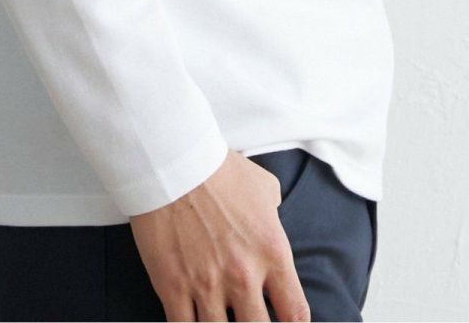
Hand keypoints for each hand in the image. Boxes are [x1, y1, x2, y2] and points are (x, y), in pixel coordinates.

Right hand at [128, 148, 310, 321]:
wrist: (174, 161)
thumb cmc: (220, 170)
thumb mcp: (264, 187)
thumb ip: (274, 212)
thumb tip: (273, 219)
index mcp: (271, 252)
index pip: (295, 312)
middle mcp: (243, 275)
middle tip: (247, 315)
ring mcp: (207, 285)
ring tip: (218, 315)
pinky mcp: (173, 288)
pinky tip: (191, 319)